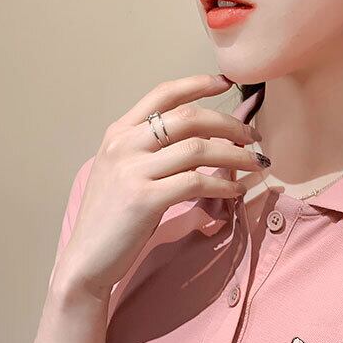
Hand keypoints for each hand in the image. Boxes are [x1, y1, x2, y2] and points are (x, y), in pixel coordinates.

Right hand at [56, 72, 265, 299]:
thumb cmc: (111, 220)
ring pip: (198, 148)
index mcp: (118, 133)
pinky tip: (236, 190)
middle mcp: (124, 145)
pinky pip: (196, 182)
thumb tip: (200, 143)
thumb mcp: (124, 174)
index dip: (197, 84)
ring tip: (256, 163)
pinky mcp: (145, 199)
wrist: (87, 259)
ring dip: (235, 155)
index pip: (162, 94)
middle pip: (188, 118)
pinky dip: (223, 184)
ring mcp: (133, 171)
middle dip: (229, 124)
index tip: (226, 83)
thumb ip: (151, 153)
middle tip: (253, 137)